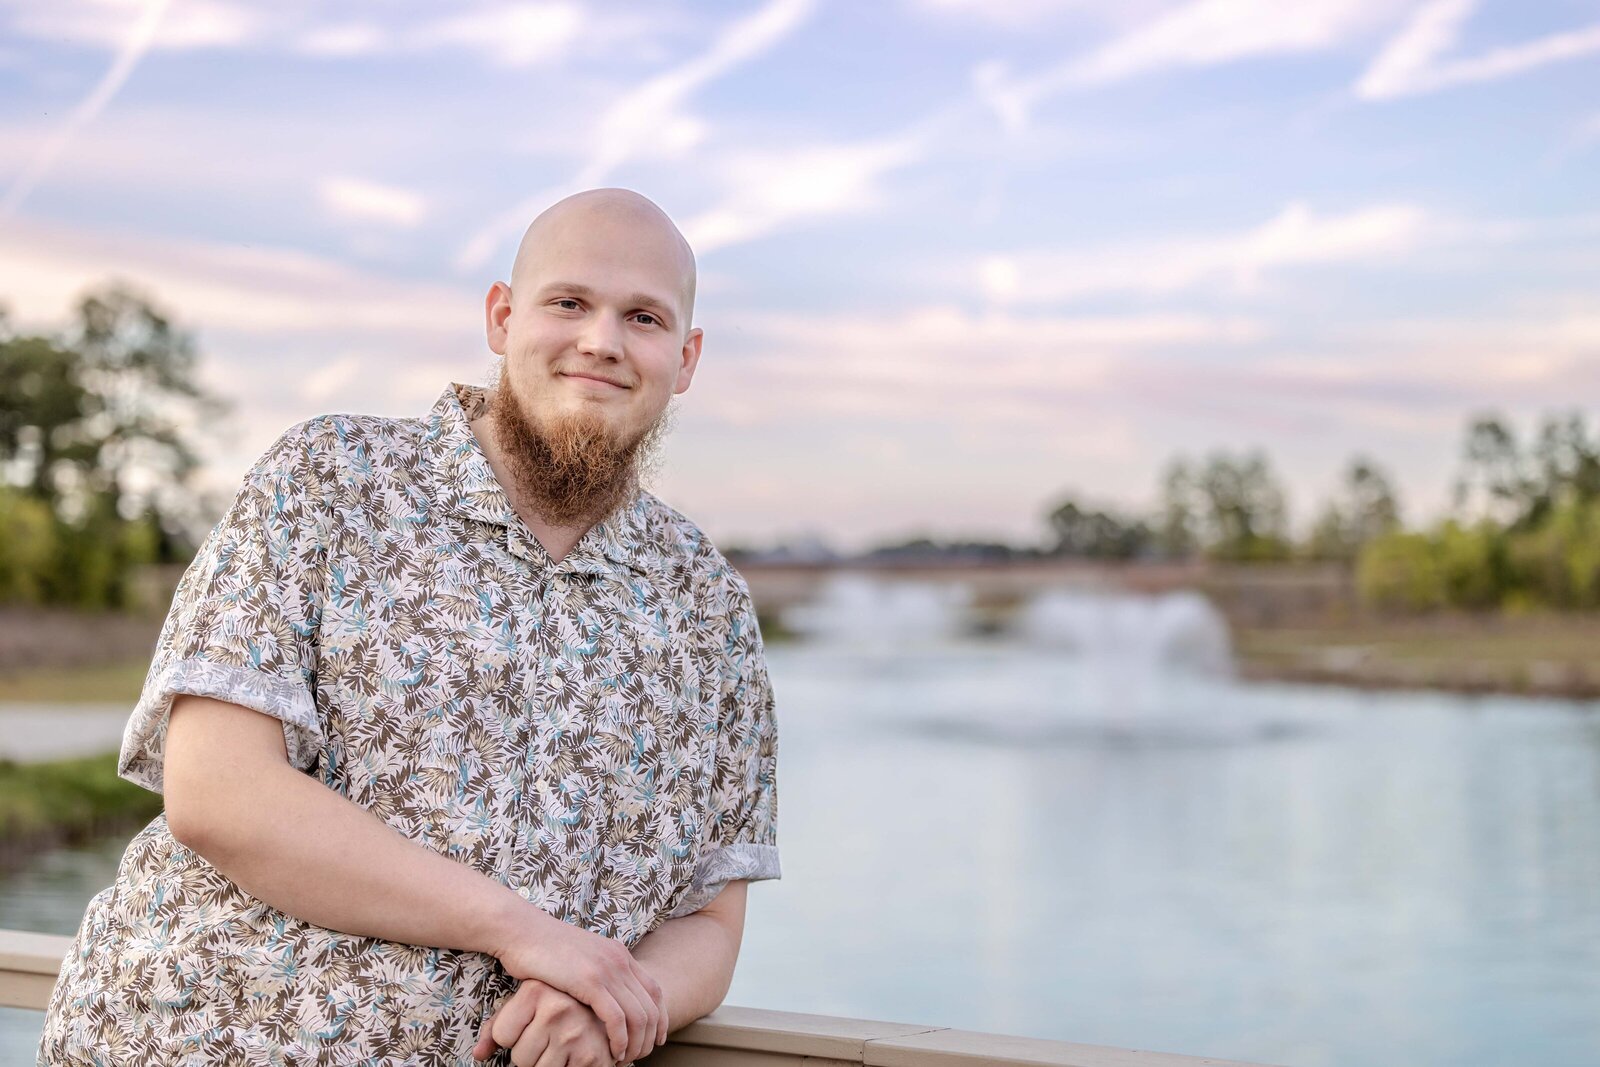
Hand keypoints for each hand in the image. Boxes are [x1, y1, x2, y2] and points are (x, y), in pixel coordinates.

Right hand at [492, 909, 667, 1063]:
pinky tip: (614, 1052)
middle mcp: (620, 961)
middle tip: (640, 1056)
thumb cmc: (544, 950)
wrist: (522, 931)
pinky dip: (619, 1039)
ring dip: (636, 1043)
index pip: (656, 991)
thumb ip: (598, 975)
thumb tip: (605, 998)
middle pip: (651, 1007)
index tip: (657, 1039)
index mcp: (620, 954)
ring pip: (638, 1016)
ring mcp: (607, 970)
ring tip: (625, 1059)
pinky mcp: (590, 981)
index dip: (660, 1018)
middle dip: (649, 1037)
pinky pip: (616, 1018)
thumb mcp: (582, 960)